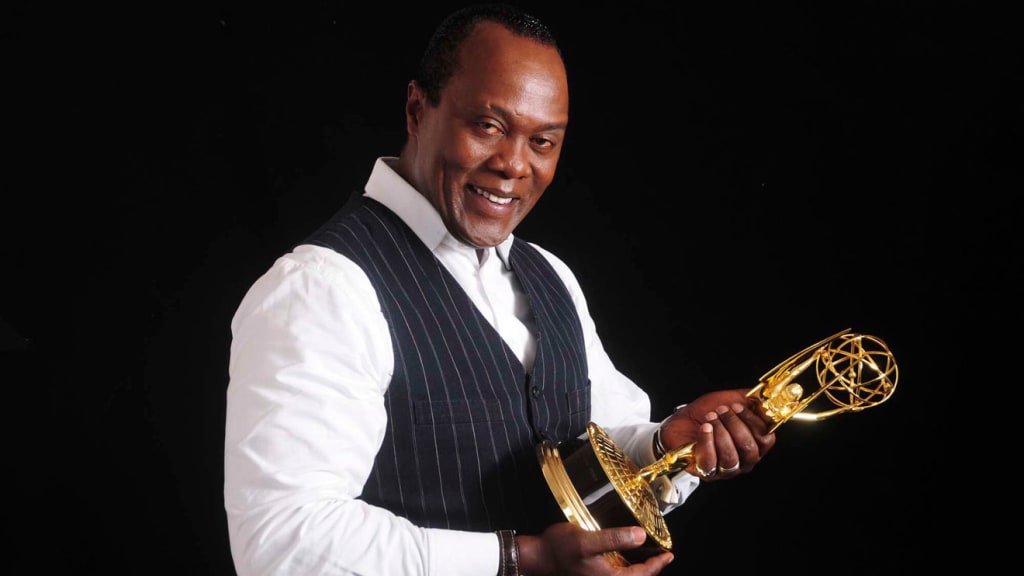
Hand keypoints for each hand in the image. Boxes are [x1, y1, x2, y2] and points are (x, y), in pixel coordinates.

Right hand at [517, 522, 673, 575]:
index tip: (669, 554)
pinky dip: (626, 565)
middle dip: (651, 567)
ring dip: (639, 567)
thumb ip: (615, 538)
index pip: (642, 575)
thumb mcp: (588, 540)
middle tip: (663, 555)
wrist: (537, 557)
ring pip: (626, 575)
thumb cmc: (559, 550)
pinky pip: (616, 572)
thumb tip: (640, 536)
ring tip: (648, 554)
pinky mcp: (591, 573)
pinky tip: (625, 555)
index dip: (658, 565)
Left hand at [659, 388, 775, 479]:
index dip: (753, 422)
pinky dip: (707, 442)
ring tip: (710, 418)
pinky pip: (711, 463)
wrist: (681, 421)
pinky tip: (703, 429)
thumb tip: (765, 397)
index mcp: (754, 444)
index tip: (736, 406)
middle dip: (734, 426)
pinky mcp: (706, 472)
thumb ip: (751, 399)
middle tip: (720, 411)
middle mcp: (744, 460)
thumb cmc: (707, 413)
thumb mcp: (730, 400)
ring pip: (731, 457)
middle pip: (750, 449)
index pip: (766, 439)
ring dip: (720, 433)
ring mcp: (726, 469)